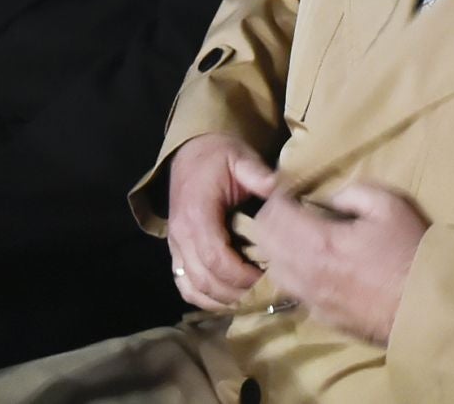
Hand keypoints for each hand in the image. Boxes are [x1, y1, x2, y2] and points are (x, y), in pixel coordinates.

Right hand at [163, 134, 277, 309]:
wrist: (192, 154)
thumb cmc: (219, 157)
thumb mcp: (240, 157)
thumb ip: (257, 173)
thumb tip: (278, 187)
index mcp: (197, 212)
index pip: (215, 256)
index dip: (241, 274)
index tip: (268, 276)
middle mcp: (181, 234)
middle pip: (206, 279)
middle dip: (237, 292)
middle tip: (267, 292)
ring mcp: (175, 246)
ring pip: (194, 288)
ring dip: (223, 300)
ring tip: (252, 299)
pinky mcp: (176, 253)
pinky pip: (185, 286)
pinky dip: (205, 299)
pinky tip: (229, 300)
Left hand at [249, 183, 427, 345]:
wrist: (426, 306)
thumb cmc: (408, 252)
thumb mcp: (389, 205)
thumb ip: (353, 193)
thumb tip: (331, 200)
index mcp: (318, 242)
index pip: (272, 216)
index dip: (276, 198)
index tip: (290, 191)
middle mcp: (305, 274)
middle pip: (265, 243)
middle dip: (272, 221)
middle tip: (291, 211)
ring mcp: (311, 299)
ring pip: (274, 271)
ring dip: (279, 249)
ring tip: (299, 238)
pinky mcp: (321, 317)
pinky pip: (293, 291)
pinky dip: (295, 274)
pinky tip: (315, 266)